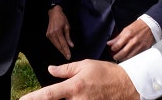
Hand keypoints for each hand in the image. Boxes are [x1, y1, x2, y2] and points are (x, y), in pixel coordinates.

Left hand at [19, 60, 139, 99]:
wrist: (127, 85)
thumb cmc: (107, 73)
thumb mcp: (85, 65)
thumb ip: (66, 69)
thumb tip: (51, 70)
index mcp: (74, 87)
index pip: (48, 94)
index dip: (33, 99)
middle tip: (47, 96)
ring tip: (73, 92)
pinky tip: (77, 97)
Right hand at [47, 6, 73, 59]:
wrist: (54, 13)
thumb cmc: (62, 19)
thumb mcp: (67, 26)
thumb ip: (68, 37)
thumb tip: (71, 46)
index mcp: (58, 32)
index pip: (63, 44)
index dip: (66, 51)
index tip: (69, 56)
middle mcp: (52, 34)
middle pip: (58, 46)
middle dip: (63, 52)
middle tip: (68, 57)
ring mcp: (49, 35)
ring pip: (55, 45)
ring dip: (60, 50)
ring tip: (65, 54)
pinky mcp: (47, 35)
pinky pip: (53, 42)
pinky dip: (57, 46)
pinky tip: (61, 48)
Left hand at [107, 19, 154, 61]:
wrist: (151, 26)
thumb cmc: (138, 26)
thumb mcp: (126, 29)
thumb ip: (118, 37)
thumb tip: (110, 43)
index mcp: (128, 35)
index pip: (117, 45)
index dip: (113, 48)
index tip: (112, 49)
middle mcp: (133, 41)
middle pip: (122, 53)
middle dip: (117, 56)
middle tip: (115, 57)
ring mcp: (139, 46)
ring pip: (129, 57)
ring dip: (123, 59)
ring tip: (121, 58)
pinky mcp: (144, 49)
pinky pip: (136, 56)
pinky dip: (131, 58)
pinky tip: (128, 58)